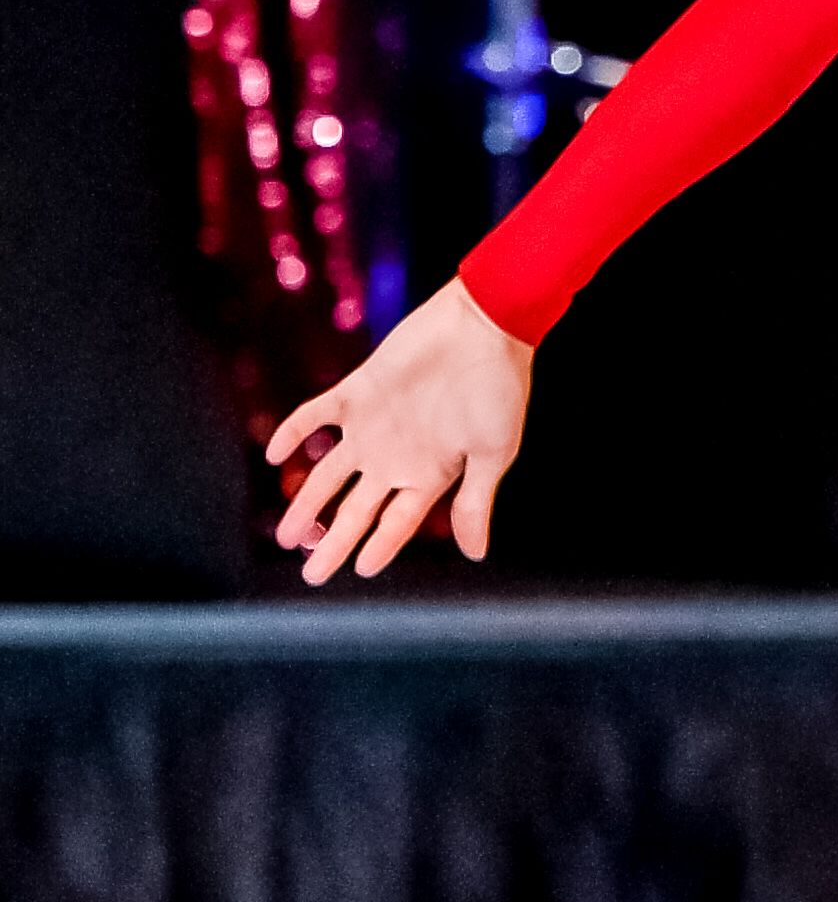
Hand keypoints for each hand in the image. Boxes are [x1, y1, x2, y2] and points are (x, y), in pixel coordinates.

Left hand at [265, 279, 534, 581]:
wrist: (484, 325)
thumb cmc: (498, 389)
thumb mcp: (492, 453)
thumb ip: (474, 503)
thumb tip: (474, 554)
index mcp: (430, 473)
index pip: (396, 522)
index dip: (379, 547)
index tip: (360, 571)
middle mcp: (396, 456)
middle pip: (357, 509)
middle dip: (334, 542)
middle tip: (310, 576)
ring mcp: (374, 425)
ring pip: (329, 474)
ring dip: (307, 503)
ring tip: (285, 536)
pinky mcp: (357, 391)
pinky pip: (315, 415)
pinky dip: (293, 432)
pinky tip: (274, 454)